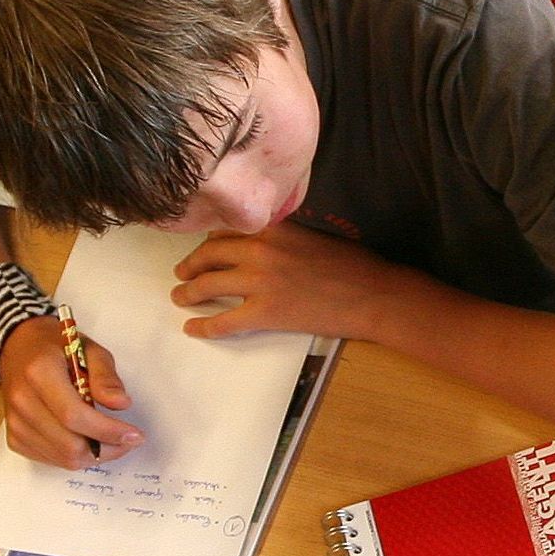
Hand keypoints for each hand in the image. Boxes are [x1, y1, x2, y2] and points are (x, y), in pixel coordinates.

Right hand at [0, 314, 137, 468]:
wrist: (18, 348)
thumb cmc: (56, 348)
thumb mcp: (89, 349)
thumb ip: (106, 377)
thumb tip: (121, 404)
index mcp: (39, 372)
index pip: (74, 415)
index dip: (107, 431)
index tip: (134, 435)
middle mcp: (22, 400)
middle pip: (69, 445)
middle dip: (107, 450)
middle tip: (128, 442)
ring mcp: (14, 422)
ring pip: (62, 459)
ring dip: (94, 457)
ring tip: (112, 442)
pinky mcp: (14, 437)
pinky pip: (51, 460)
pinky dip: (75, 457)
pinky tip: (87, 441)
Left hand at [171, 226, 402, 342]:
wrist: (373, 294)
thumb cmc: (352, 265)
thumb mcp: (312, 235)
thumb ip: (282, 234)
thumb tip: (262, 242)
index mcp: (272, 227)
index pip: (225, 228)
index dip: (208, 239)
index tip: (203, 247)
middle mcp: (260, 249)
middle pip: (209, 254)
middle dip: (191, 265)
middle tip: (182, 273)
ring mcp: (260, 281)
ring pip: (208, 284)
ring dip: (189, 292)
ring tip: (181, 297)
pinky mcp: (266, 313)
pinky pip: (224, 321)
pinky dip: (204, 326)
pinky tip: (192, 328)